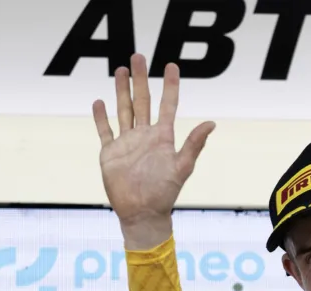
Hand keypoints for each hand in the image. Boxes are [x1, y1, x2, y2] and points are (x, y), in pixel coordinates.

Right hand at [91, 53, 215, 249]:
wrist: (142, 213)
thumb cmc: (165, 194)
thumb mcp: (182, 167)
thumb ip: (193, 144)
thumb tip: (212, 123)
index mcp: (162, 137)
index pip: (167, 105)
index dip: (170, 86)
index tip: (171, 66)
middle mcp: (144, 136)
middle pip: (142, 101)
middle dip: (140, 79)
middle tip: (138, 56)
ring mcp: (127, 143)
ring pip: (124, 110)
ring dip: (121, 91)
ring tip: (119, 71)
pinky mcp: (111, 154)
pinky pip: (105, 131)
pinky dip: (101, 117)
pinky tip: (99, 102)